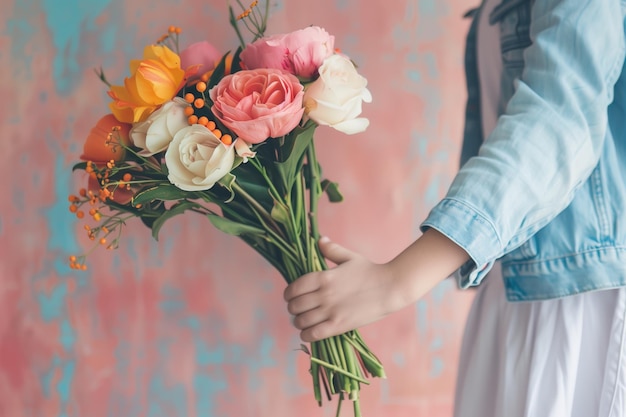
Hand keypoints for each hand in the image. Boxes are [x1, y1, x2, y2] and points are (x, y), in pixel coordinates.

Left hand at [283, 229, 469, 341]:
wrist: (390, 287)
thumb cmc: (370, 271)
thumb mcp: (350, 257)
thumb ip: (331, 250)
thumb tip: (319, 240)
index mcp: (323, 277)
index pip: (293, 288)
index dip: (288, 294)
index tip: (291, 296)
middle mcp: (323, 294)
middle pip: (294, 306)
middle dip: (293, 308)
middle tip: (298, 309)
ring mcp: (330, 311)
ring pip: (301, 321)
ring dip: (299, 322)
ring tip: (304, 320)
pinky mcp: (339, 325)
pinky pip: (313, 334)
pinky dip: (306, 334)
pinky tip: (309, 332)